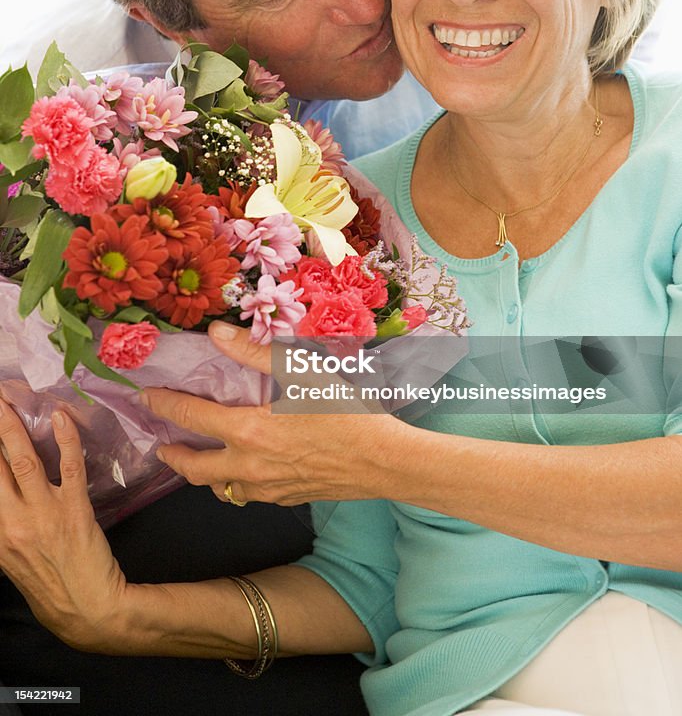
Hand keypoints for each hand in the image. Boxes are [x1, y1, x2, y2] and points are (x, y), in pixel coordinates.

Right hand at [0, 400, 127, 649]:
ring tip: (7, 401)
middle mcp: (12, 522)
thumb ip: (2, 528)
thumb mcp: (11, 560)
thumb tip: (2, 498)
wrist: (89, 610)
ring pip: (23, 460)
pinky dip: (65, 439)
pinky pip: (69, 467)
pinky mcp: (75, 510)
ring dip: (13, 427)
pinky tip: (60, 417)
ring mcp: (44, 514)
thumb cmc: (50, 585)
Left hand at [143, 322, 406, 506]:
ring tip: (197, 463)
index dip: (164, 404)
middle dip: (173, 455)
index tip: (146, 397)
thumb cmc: (346, 411)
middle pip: (194, 468)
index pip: (191, 416)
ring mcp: (267, 488)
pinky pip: (248, 497)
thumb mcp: (302, 370)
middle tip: (161, 446)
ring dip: (202, 476)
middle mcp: (249, 465)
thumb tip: (215, 333)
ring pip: (219, 489)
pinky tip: (244, 475)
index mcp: (248, 430)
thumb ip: (254, 352)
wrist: (384, 461)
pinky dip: (235, 486)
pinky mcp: (287, 499)